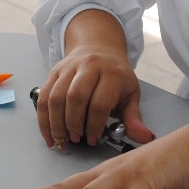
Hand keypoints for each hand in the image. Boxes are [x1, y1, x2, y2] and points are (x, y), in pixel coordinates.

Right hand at [36, 43, 153, 148]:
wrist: (99, 48)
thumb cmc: (116, 76)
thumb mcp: (131, 94)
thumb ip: (134, 118)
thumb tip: (145, 137)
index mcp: (112, 72)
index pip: (100, 102)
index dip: (95, 125)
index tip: (94, 139)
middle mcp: (89, 66)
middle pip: (75, 97)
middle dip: (74, 124)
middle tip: (77, 140)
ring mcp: (69, 67)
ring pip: (56, 97)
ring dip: (56, 123)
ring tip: (62, 140)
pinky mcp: (54, 71)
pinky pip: (43, 96)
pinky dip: (43, 119)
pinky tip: (49, 134)